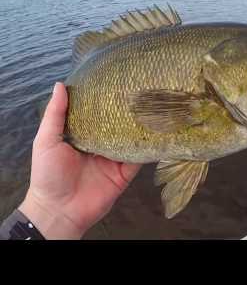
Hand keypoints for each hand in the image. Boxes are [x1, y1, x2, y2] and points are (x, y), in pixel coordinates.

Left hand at [19, 82, 141, 238]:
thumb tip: (60, 85)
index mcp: (83, 136)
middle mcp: (101, 145)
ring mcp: (114, 159)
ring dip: (139, 127)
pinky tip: (155, 133)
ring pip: (130, 139)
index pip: (97, 114)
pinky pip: (138, 158)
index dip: (104, 101)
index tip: (115, 82)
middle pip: (116, 125)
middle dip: (126, 112)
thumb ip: (55, 114)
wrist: (59, 210)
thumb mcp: (46, 140)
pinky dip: (146, 147)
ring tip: (152, 107)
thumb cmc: (48, 174)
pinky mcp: (125, 173)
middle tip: (139, 92)